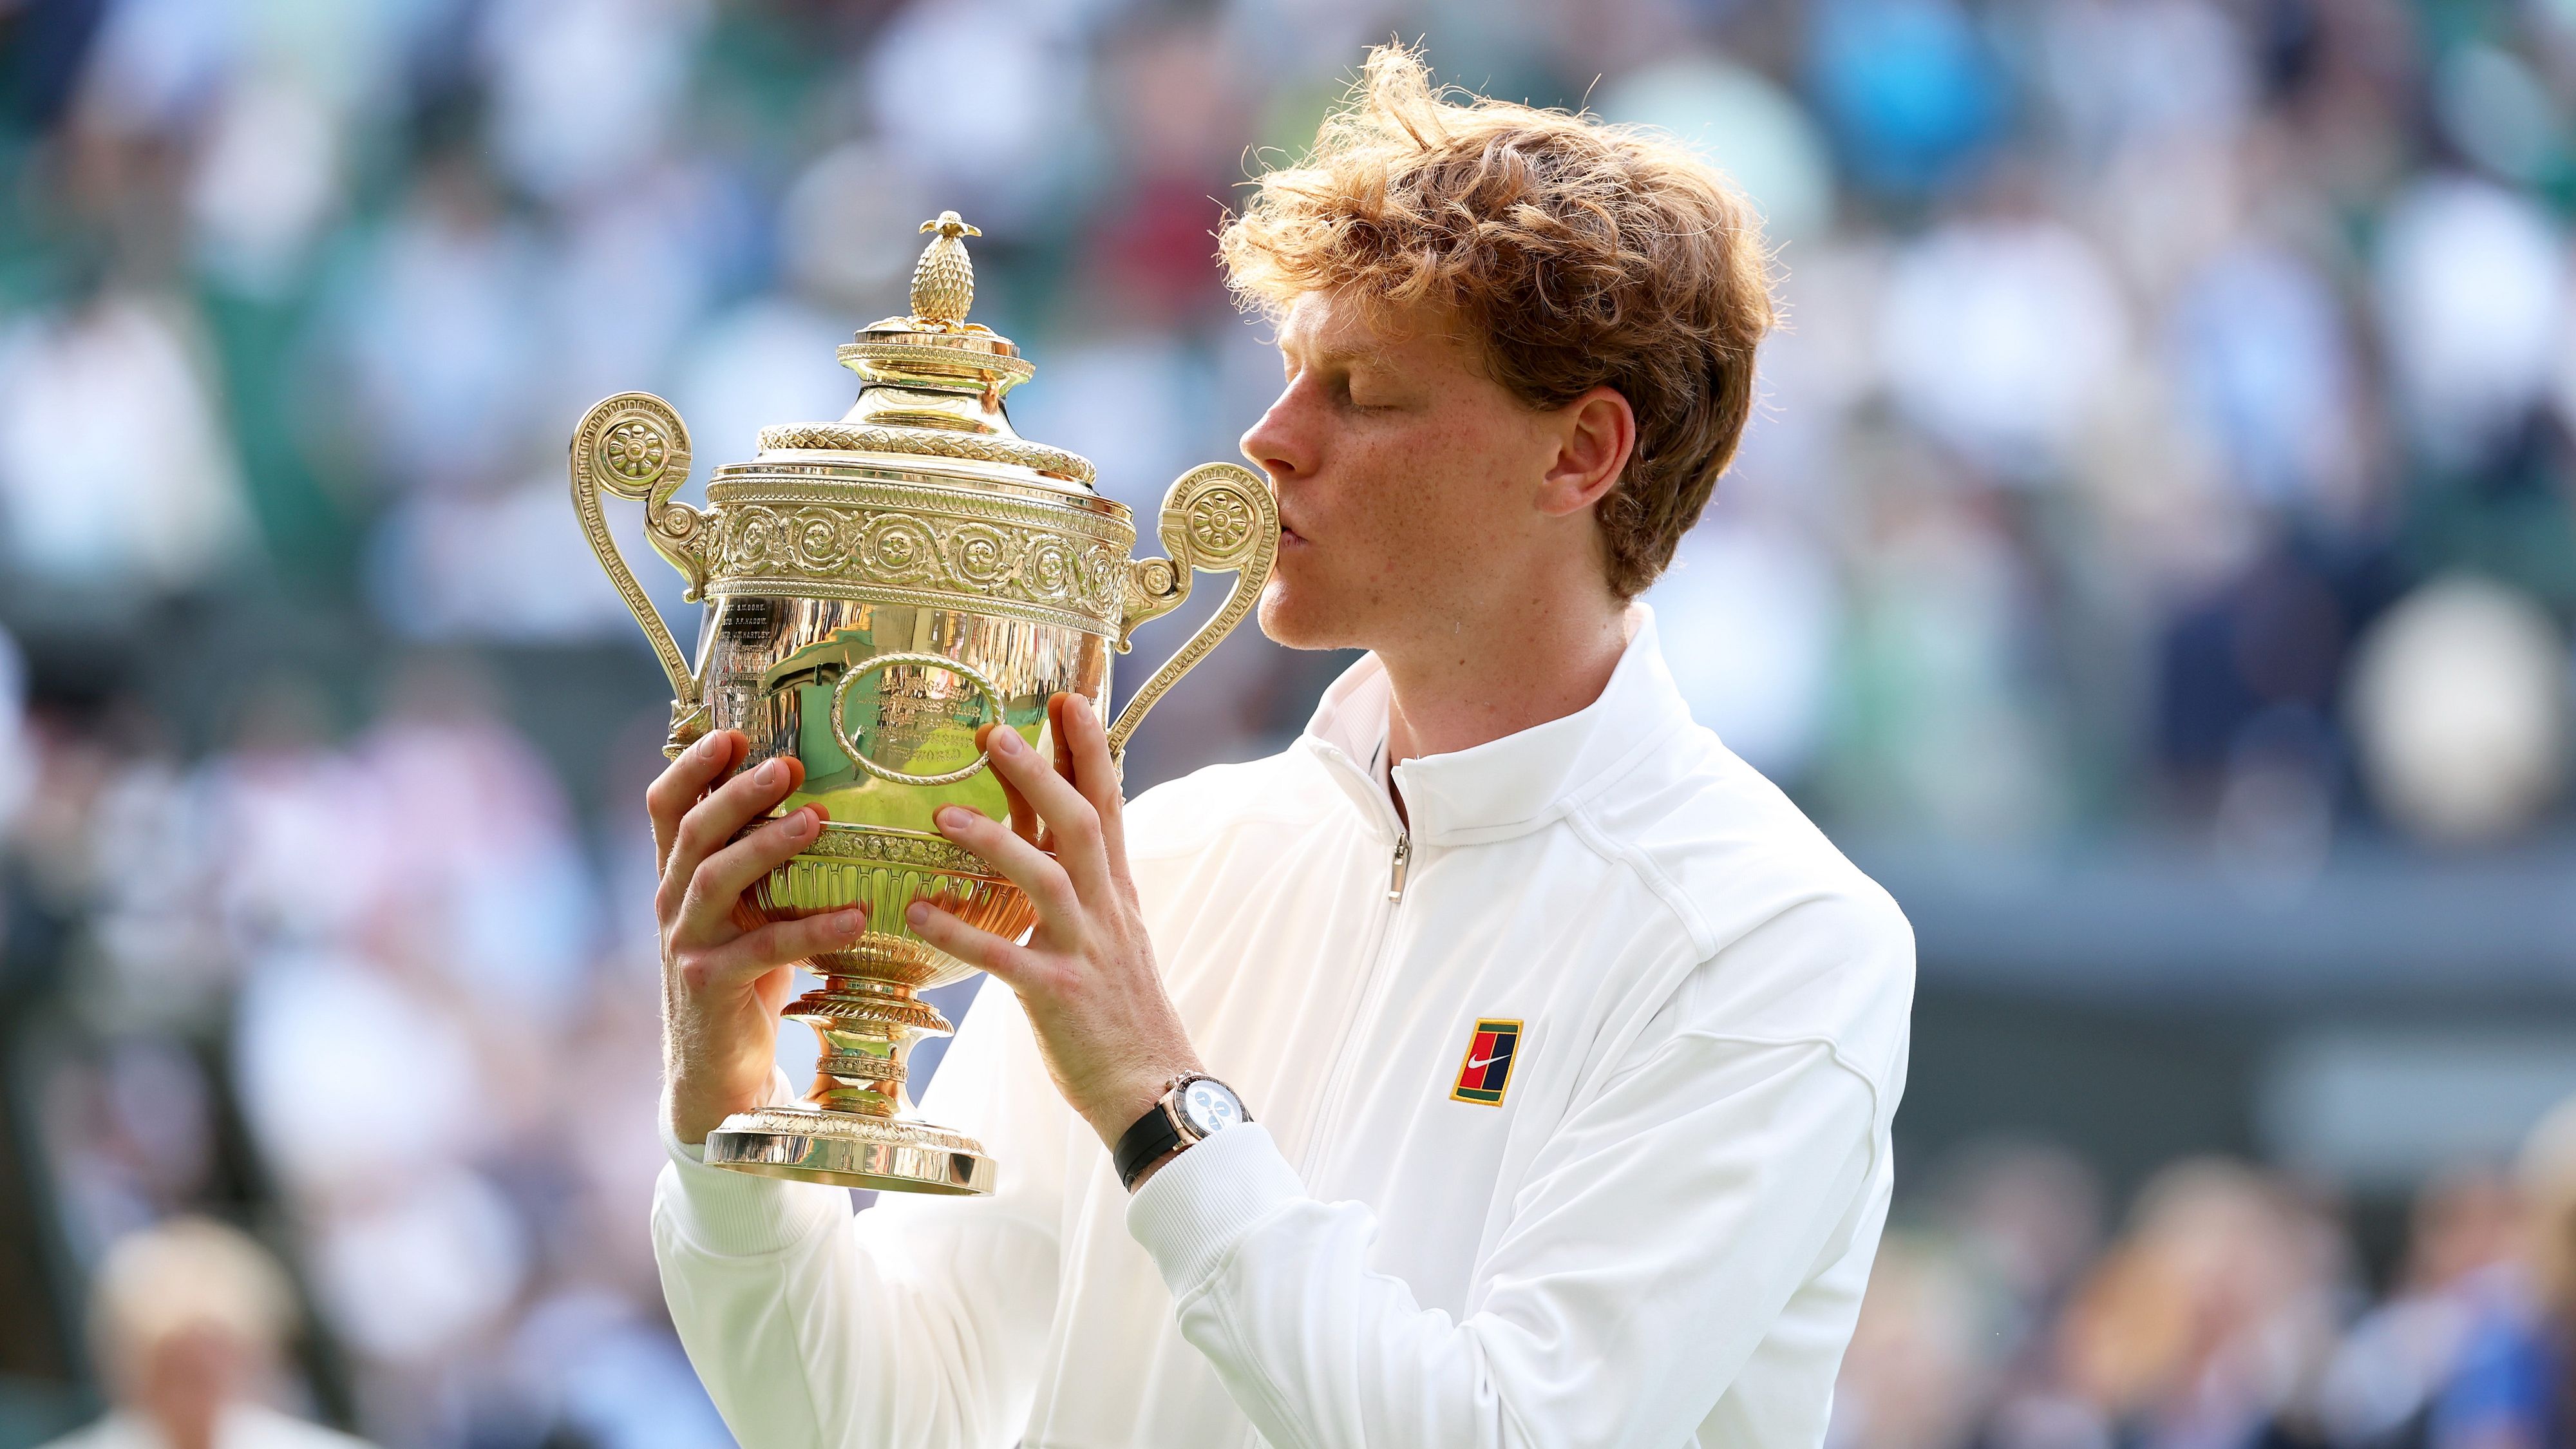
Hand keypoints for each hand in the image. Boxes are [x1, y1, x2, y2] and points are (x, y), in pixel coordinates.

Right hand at [648, 730, 868, 1143]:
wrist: (716, 1070)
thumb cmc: (745, 975)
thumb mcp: (749, 910)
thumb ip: (763, 864)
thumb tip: (822, 799)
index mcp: (678, 876)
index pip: (666, 807)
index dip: (691, 766)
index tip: (731, 733)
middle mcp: (672, 903)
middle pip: (693, 833)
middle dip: (736, 793)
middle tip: (784, 766)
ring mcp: (686, 945)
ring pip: (715, 881)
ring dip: (765, 845)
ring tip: (816, 820)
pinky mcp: (710, 986)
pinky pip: (762, 949)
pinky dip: (810, 929)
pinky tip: (855, 917)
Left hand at [907, 693, 1202, 1150]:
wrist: (1155, 1090)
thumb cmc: (1125, 1017)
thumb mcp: (1115, 940)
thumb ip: (1087, 892)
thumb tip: (1055, 849)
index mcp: (1119, 895)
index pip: (1110, 806)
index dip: (1090, 751)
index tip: (1067, 699)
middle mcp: (1107, 912)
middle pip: (1082, 823)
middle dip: (1043, 772)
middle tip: (996, 731)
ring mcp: (1085, 952)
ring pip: (1046, 878)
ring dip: (996, 841)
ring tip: (942, 815)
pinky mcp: (1056, 996)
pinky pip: (1002, 957)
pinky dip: (959, 932)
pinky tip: (914, 913)